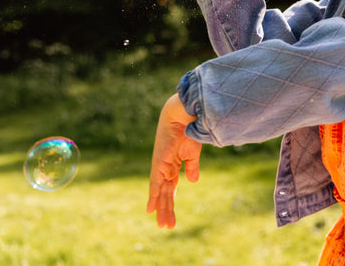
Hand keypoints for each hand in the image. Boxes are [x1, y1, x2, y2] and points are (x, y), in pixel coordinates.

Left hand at [146, 94, 201, 228]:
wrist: (184, 117)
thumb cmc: (189, 132)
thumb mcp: (193, 154)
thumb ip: (192, 168)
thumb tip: (193, 182)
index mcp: (174, 165)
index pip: (171, 188)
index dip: (170, 202)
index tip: (169, 216)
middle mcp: (165, 168)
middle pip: (166, 194)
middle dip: (166, 210)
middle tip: (166, 226)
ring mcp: (161, 167)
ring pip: (161, 193)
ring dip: (162, 209)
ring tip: (164, 225)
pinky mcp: (159, 164)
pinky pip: (156, 184)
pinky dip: (153, 197)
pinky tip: (151, 209)